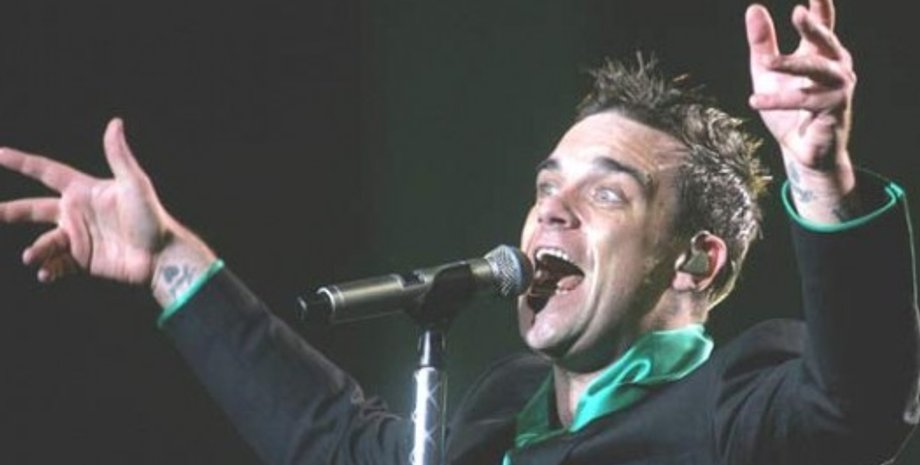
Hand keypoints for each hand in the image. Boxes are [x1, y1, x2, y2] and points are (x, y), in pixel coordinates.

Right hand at [0, 118, 175, 284]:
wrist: (161, 255)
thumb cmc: (151, 217)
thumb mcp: (134, 184)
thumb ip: (119, 156)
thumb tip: (115, 122)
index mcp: (83, 191)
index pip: (46, 171)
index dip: (21, 162)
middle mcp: (76, 213)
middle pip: (34, 209)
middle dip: (11, 211)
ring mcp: (78, 237)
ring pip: (44, 241)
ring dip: (36, 250)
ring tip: (32, 257)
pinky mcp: (83, 260)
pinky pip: (58, 265)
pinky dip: (49, 269)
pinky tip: (46, 273)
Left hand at [746, 0, 859, 221]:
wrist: (799, 151)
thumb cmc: (787, 109)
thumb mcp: (767, 73)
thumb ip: (762, 43)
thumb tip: (754, 8)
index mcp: (822, 54)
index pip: (823, 25)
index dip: (820, 9)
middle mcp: (837, 66)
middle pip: (826, 40)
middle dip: (812, 26)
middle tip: (797, 12)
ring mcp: (839, 87)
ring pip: (815, 69)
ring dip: (790, 64)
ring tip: (767, 62)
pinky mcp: (834, 108)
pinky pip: (803, 100)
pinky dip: (778, 100)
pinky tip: (755, 101)